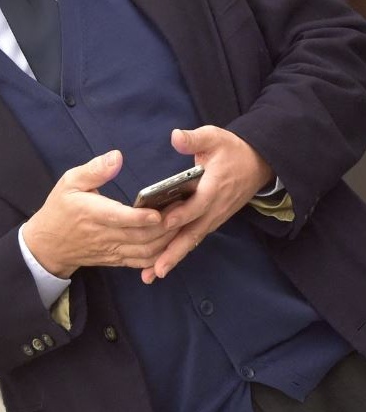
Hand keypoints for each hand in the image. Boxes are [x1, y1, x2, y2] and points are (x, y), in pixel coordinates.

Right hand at [22, 150, 175, 278]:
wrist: (48, 245)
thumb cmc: (60, 209)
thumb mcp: (69, 182)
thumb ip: (94, 170)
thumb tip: (117, 157)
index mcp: (92, 213)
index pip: (119, 218)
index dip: (141, 217)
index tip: (158, 211)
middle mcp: (104, 235)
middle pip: (141, 237)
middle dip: (166, 227)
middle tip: (184, 211)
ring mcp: (112, 250)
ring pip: (146, 251)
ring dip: (167, 241)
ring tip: (183, 223)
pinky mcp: (117, 259)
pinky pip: (143, 262)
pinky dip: (161, 255)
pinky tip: (172, 242)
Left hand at [141, 126, 273, 282]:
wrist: (259, 163)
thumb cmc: (232, 149)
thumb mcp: (214, 137)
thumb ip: (195, 139)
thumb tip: (176, 136)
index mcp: (214, 188)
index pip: (196, 205)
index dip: (179, 214)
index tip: (161, 224)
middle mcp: (214, 208)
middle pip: (192, 233)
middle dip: (173, 252)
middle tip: (155, 269)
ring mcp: (214, 217)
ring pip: (192, 240)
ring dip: (173, 257)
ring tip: (152, 274)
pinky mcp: (211, 221)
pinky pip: (193, 238)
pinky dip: (178, 252)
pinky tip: (161, 265)